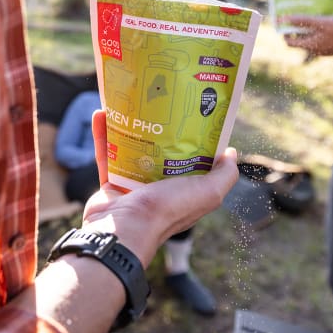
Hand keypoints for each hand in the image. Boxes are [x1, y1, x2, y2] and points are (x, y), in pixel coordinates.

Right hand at [82, 111, 238, 266]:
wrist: (123, 229)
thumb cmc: (167, 210)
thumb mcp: (208, 192)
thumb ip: (225, 175)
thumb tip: (232, 153)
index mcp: (185, 188)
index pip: (192, 159)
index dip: (193, 137)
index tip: (189, 112)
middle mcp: (160, 188)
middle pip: (160, 151)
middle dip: (158, 128)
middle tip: (156, 102)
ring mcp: (133, 187)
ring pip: (131, 150)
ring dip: (128, 127)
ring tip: (127, 105)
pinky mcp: (109, 185)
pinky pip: (106, 155)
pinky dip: (103, 135)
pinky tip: (100, 114)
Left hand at [283, 16, 332, 55]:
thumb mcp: (321, 23)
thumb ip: (303, 21)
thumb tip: (287, 19)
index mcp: (310, 46)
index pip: (290, 42)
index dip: (285, 32)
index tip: (285, 21)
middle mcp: (315, 49)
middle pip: (299, 39)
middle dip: (297, 27)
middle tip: (298, 15)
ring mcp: (323, 48)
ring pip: (310, 38)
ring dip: (308, 28)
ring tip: (312, 16)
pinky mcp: (330, 46)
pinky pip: (319, 38)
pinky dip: (317, 30)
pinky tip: (323, 21)